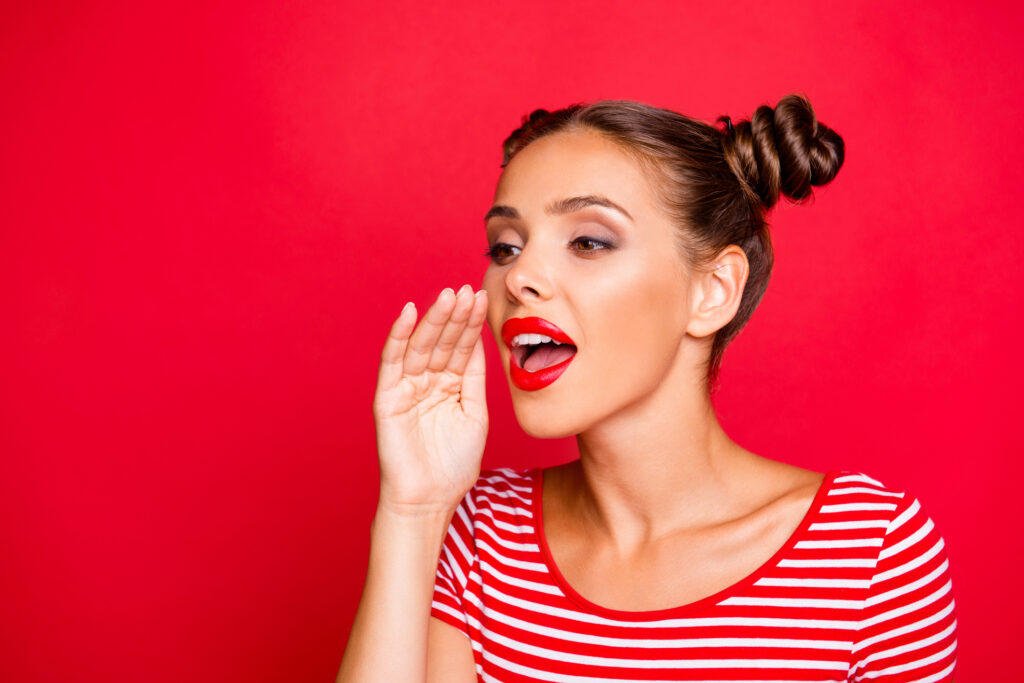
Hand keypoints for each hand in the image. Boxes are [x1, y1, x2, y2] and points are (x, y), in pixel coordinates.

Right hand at [372, 285, 489, 513]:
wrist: (430, 499)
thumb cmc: (453, 464)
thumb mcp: (474, 413)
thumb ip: (474, 378)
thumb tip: (480, 340)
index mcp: (448, 385)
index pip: (461, 347)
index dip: (471, 323)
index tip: (484, 297)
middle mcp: (427, 382)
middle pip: (443, 341)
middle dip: (455, 315)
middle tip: (469, 289)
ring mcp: (406, 388)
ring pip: (421, 346)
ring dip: (434, 319)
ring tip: (450, 295)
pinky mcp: (387, 397)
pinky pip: (392, 361)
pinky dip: (399, 336)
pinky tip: (410, 313)